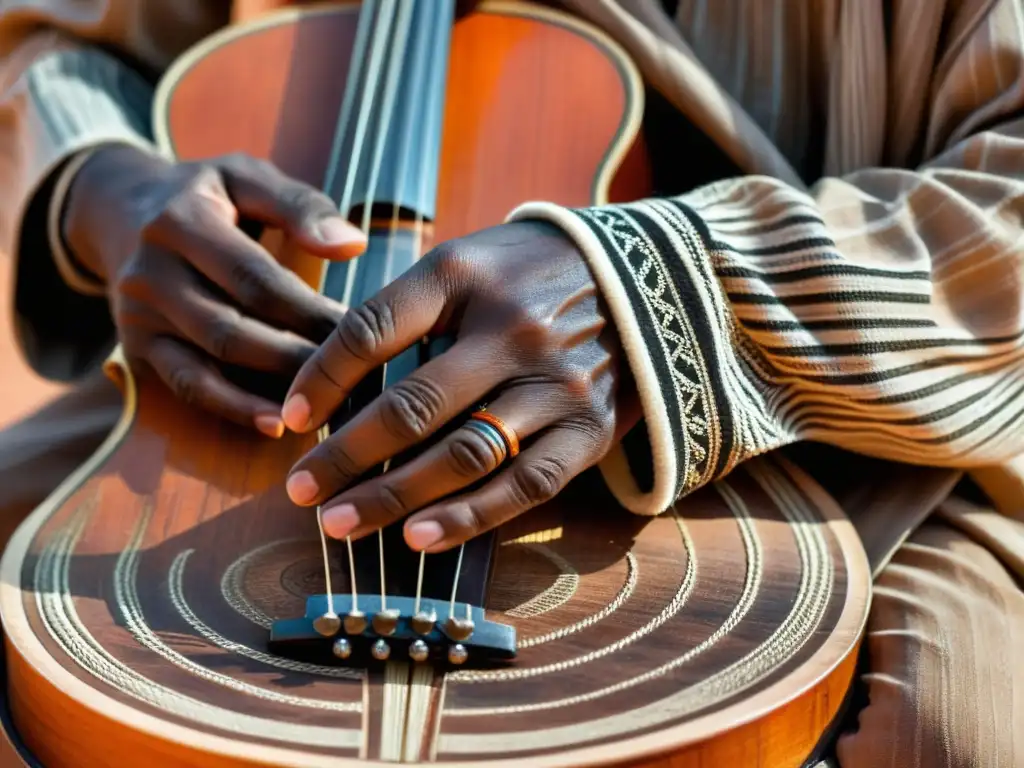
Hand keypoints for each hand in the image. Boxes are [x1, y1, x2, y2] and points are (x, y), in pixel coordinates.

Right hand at [62, 145, 365, 434]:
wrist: (125, 211)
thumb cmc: (208, 196)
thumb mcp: (246, 178)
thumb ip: (300, 206)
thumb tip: (353, 245)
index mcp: (181, 221)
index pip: (254, 278)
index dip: (307, 309)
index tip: (357, 329)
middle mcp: (150, 271)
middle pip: (233, 326)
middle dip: (296, 354)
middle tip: (351, 374)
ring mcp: (138, 315)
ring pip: (211, 361)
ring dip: (270, 387)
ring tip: (326, 401)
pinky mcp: (136, 349)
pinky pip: (187, 386)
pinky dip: (231, 408)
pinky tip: (275, 423)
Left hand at [281, 220, 637, 551]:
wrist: (646, 279)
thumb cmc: (530, 274)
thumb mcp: (469, 260)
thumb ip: (407, 308)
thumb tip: (331, 381)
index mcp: (467, 274)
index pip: (372, 328)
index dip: (319, 379)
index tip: (288, 419)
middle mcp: (512, 328)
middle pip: (411, 405)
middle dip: (344, 456)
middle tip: (301, 490)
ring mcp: (556, 383)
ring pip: (462, 454)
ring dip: (393, 497)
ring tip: (340, 524)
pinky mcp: (590, 430)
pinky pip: (524, 486)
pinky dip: (467, 517)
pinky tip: (418, 539)